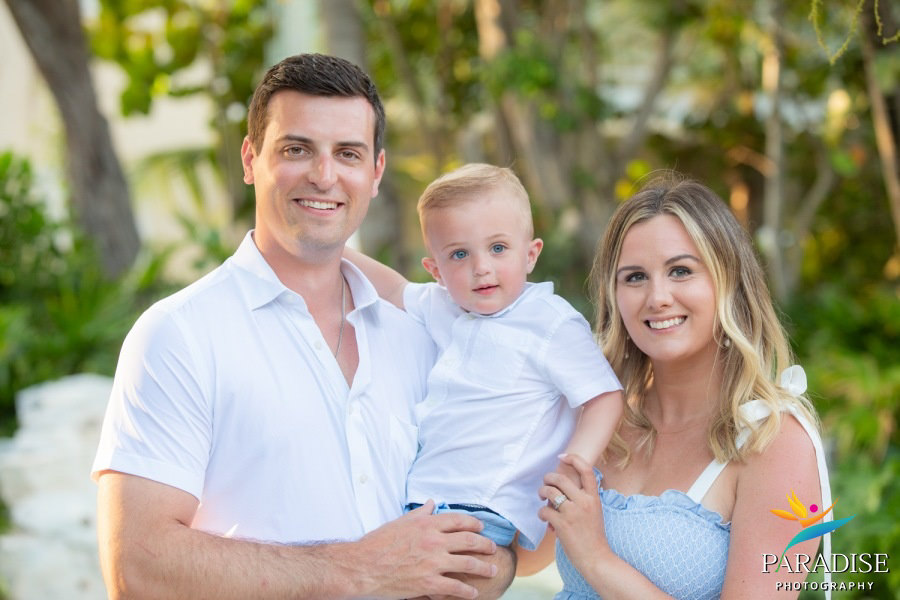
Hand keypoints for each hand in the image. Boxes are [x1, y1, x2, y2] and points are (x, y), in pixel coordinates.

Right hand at [353, 500, 498, 598]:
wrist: (363, 566)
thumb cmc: (378, 544)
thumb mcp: (400, 522)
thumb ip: (419, 513)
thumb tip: (431, 503)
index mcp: (427, 524)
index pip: (459, 520)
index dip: (474, 524)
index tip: (481, 528)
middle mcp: (434, 541)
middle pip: (469, 541)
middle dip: (485, 545)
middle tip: (492, 548)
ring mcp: (433, 562)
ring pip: (468, 563)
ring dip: (484, 567)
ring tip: (492, 569)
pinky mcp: (429, 582)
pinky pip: (455, 586)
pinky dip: (467, 590)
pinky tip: (473, 592)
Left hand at [538, 454, 610, 570]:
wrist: (597, 558)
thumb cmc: (594, 537)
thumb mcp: (595, 512)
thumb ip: (583, 499)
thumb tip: (563, 490)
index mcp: (594, 498)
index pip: (586, 470)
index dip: (573, 459)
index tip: (562, 457)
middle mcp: (584, 502)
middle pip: (561, 478)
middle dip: (549, 478)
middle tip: (545, 484)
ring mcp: (573, 513)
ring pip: (550, 491)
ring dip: (542, 492)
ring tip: (542, 499)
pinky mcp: (562, 524)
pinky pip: (544, 510)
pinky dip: (541, 513)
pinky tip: (544, 518)